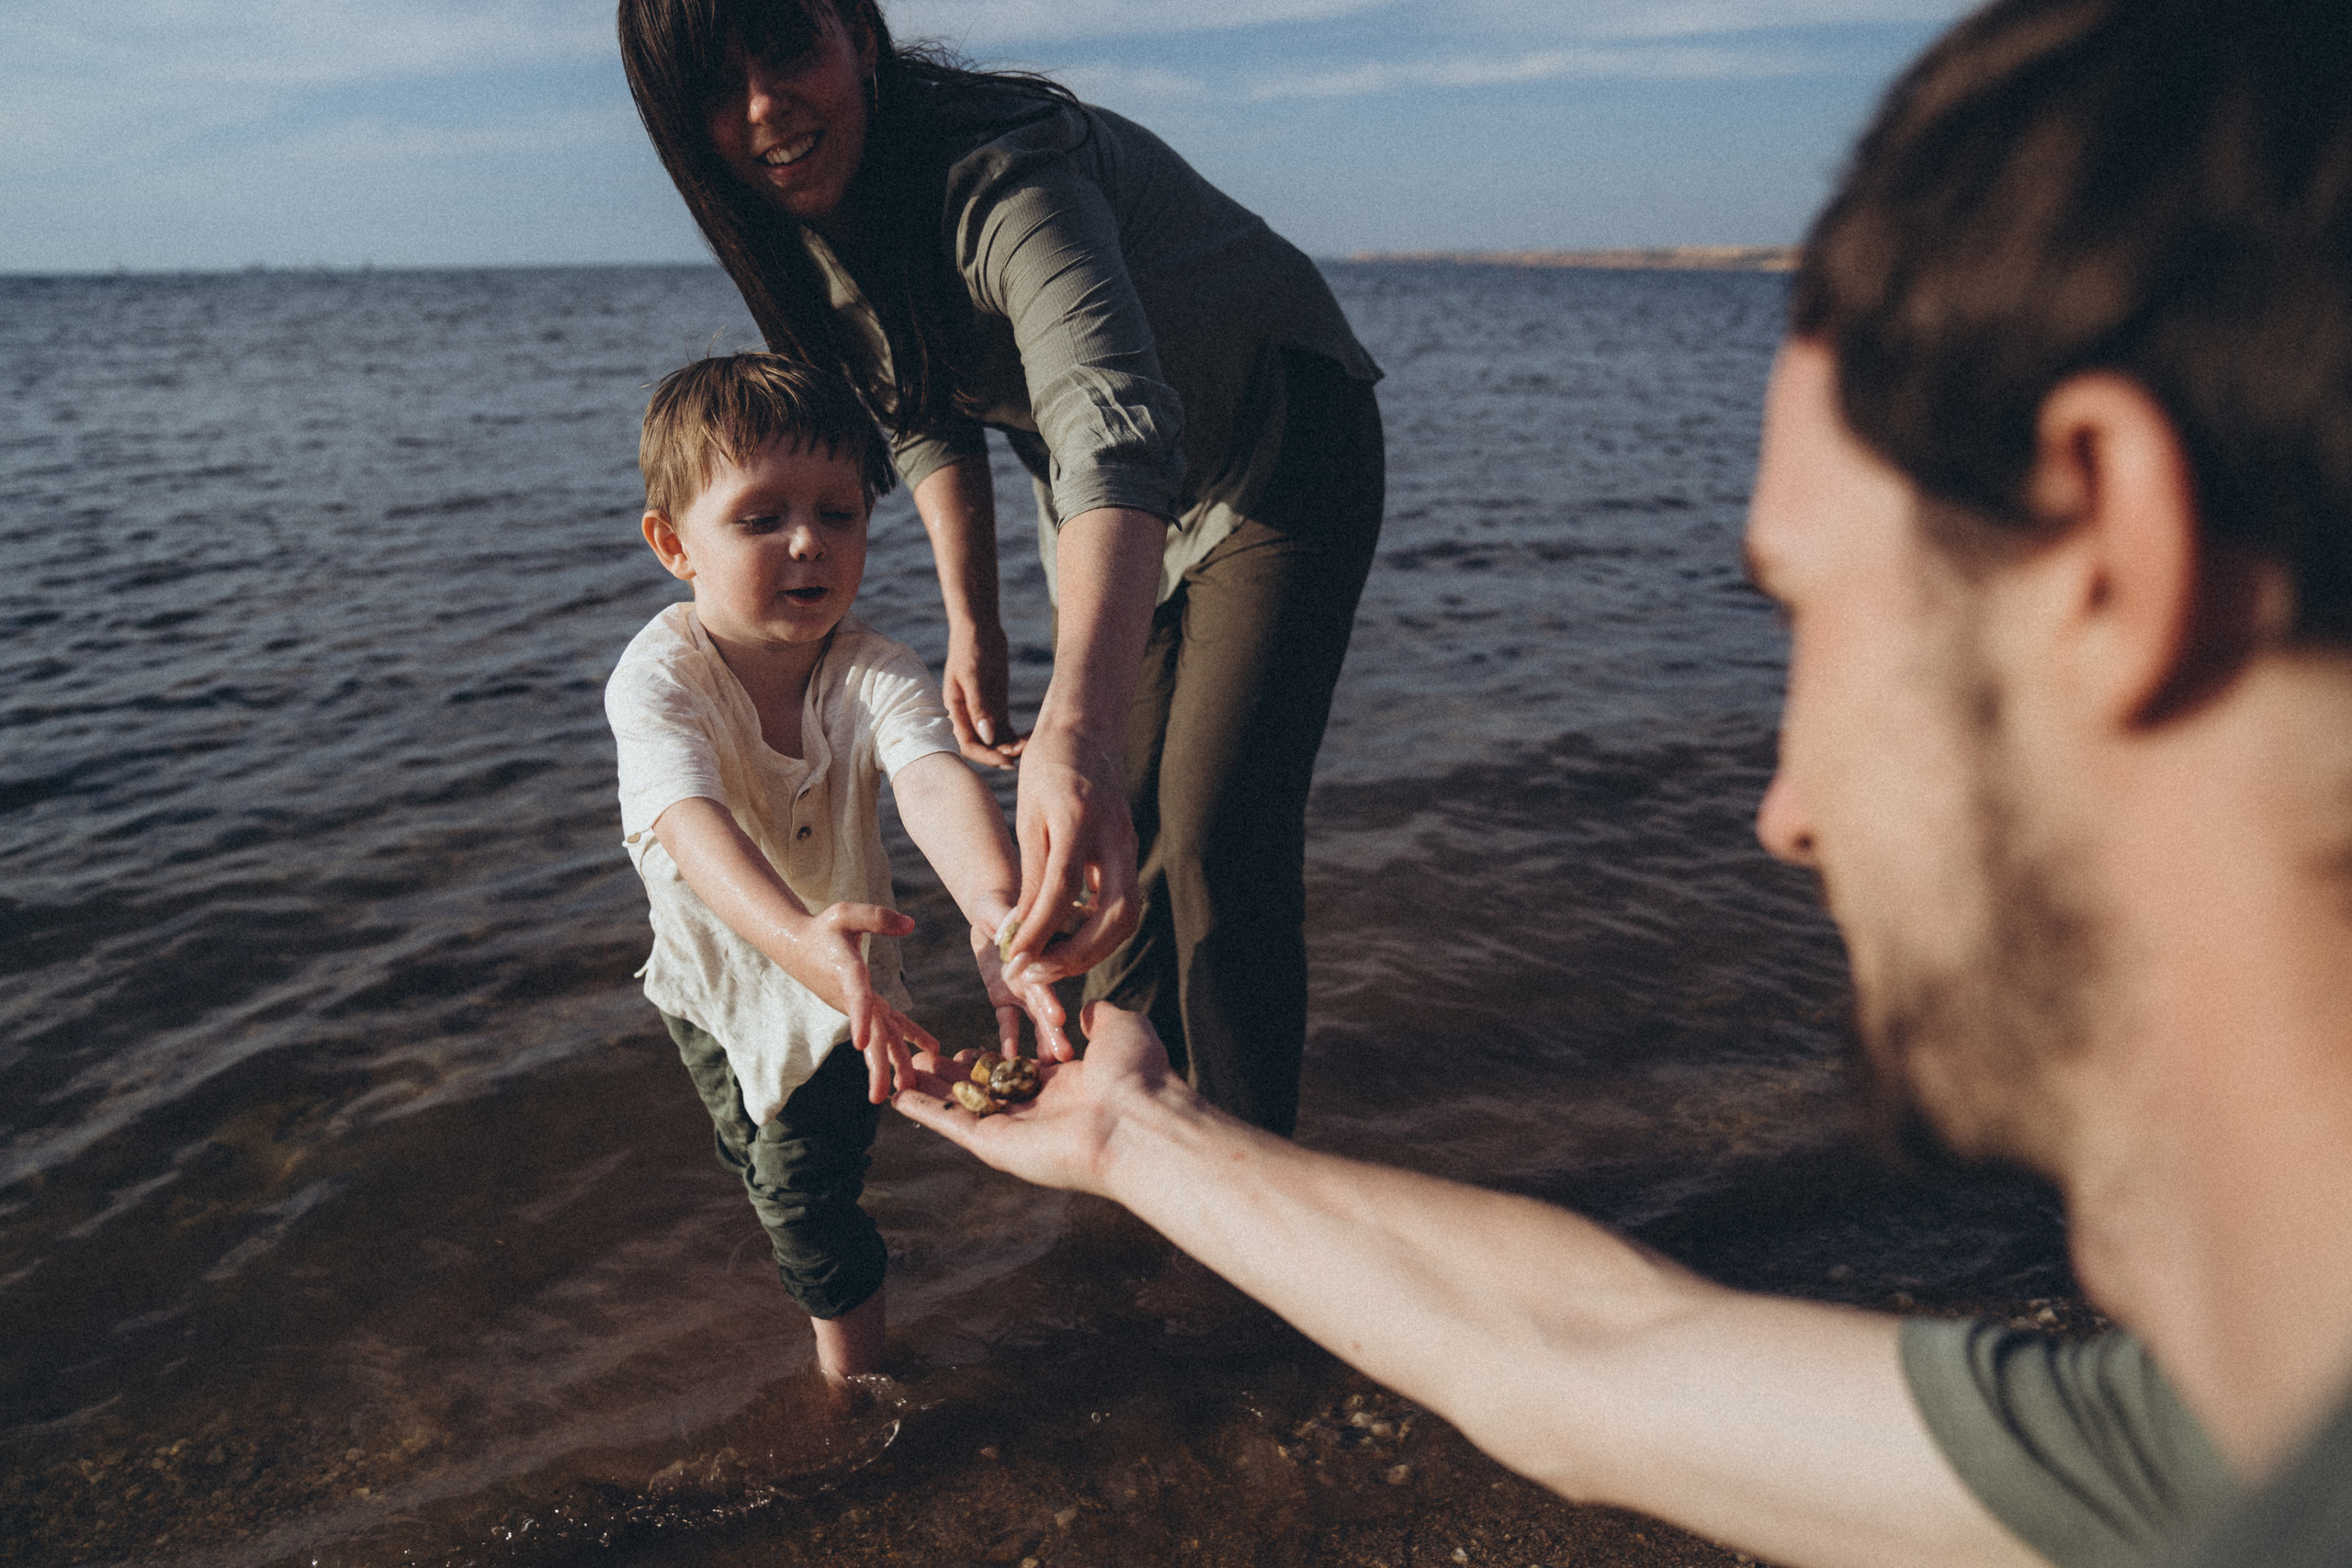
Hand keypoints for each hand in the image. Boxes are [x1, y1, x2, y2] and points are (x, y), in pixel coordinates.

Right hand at [790, 902, 938, 1103]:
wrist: (798, 945)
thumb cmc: (823, 928)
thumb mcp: (846, 913)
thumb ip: (877, 917)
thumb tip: (911, 925)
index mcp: (846, 973)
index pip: (856, 998)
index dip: (860, 1019)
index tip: (861, 1044)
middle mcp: (852, 997)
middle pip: (869, 1033)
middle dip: (877, 1064)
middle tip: (882, 1095)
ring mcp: (859, 1005)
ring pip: (880, 1037)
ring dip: (893, 1063)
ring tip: (906, 1089)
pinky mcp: (866, 1006)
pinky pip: (890, 1025)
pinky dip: (909, 1036)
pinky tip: (931, 1049)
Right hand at [893, 1001, 1174, 1194]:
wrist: (1137, 1118)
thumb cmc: (1137, 1075)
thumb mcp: (1120, 1030)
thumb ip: (1100, 1019)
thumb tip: (1089, 1010)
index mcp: (1069, 1088)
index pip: (1018, 1075)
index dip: (989, 1062)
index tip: (964, 1049)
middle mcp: (1040, 1112)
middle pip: (984, 1093)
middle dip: (953, 1078)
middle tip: (921, 1060)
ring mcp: (1016, 1132)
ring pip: (964, 1108)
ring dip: (931, 1091)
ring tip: (901, 1070)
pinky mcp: (996, 1146)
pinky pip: (953, 1125)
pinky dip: (924, 1111)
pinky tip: (898, 1094)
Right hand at [944, 622, 1023, 768]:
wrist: (979, 626)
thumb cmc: (971, 646)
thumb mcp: (973, 675)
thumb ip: (979, 706)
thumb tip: (987, 737)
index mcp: (955, 710)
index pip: (967, 744)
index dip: (985, 756)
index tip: (1006, 760)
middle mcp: (967, 716)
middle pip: (983, 747)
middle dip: (1001, 754)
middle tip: (1024, 754)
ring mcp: (983, 712)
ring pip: (996, 741)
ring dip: (1012, 747)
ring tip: (1031, 744)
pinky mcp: (996, 706)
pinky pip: (1006, 730)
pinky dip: (1018, 737)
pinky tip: (1032, 736)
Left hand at [970, 919, 1074, 1061]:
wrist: (990, 914)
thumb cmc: (998, 904)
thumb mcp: (999, 906)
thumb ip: (1008, 915)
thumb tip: (1015, 916)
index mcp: (1041, 954)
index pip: (1047, 977)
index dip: (1051, 997)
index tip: (1060, 1018)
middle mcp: (1038, 976)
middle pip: (1047, 1005)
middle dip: (1054, 1031)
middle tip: (1066, 1056)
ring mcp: (1025, 990)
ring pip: (1035, 1018)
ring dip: (1043, 1040)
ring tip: (1051, 1063)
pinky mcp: (1005, 998)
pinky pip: (1008, 1021)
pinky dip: (1009, 1038)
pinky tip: (1009, 1058)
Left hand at [1001, 725, 1140, 983]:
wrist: (1088, 731)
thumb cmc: (1048, 768)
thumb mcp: (1029, 817)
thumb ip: (1032, 875)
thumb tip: (1020, 931)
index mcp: (1080, 821)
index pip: (1063, 891)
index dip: (1039, 932)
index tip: (1015, 961)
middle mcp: (1114, 838)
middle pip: (1114, 916)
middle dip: (1078, 954)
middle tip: (1038, 974)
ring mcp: (1129, 847)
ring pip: (1126, 918)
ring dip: (1093, 951)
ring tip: (1052, 967)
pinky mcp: (1130, 854)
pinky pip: (1123, 905)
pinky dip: (1099, 932)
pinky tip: (1069, 942)